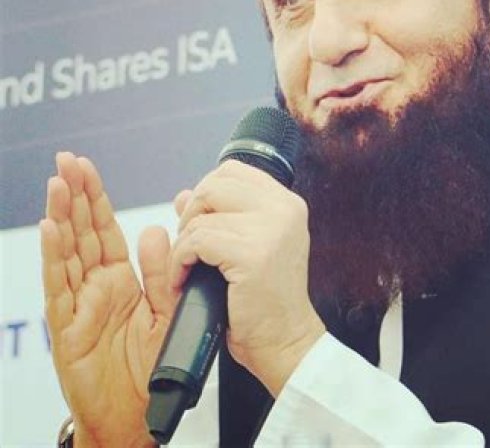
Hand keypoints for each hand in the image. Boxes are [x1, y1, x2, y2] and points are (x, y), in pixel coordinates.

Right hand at [40, 152, 176, 447]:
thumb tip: (154, 229)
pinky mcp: (68, 328)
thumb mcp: (166, 310)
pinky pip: (60, 287)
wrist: (141, 414)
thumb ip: (160, 271)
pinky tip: (51, 230)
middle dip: (74, 195)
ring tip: (57, 183)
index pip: (105, 229)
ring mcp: (79, 305)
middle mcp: (96, 286)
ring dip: (61, 216)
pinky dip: (55, 258)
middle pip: (81, 232)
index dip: (95, 198)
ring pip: (67, 252)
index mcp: (120, 279)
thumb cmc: (151, 365)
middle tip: (67, 160)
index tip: (87, 168)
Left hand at [170, 160, 325, 395]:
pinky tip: (184, 281)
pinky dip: (179, 262)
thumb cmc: (266, 300)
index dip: (206, 192)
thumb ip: (221, 216)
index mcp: (287, 204)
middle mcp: (283, 209)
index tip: (201, 221)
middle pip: (214, 185)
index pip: (233, 171)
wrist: (286, 342)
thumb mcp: (249, 247)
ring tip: (186, 269)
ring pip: (200, 216)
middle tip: (189, 246)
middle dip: (191, 214)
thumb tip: (184, 195)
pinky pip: (196, 241)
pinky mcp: (252, 254)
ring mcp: (270, 229)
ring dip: (182, 244)